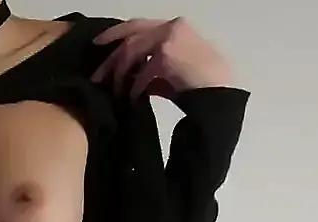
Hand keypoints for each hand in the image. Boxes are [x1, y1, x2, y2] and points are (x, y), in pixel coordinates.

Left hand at [92, 18, 234, 98]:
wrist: (221, 93)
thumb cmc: (201, 84)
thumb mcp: (173, 71)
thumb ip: (150, 69)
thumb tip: (129, 79)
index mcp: (175, 26)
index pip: (138, 25)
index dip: (116, 32)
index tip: (99, 43)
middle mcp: (171, 27)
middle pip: (130, 37)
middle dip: (110, 58)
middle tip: (96, 75)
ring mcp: (169, 39)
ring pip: (132, 52)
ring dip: (120, 75)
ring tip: (114, 92)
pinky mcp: (167, 56)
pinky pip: (142, 73)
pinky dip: (135, 88)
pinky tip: (132, 99)